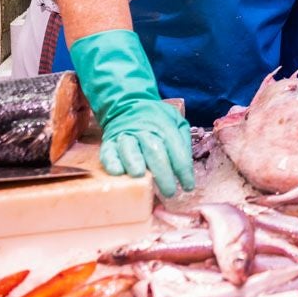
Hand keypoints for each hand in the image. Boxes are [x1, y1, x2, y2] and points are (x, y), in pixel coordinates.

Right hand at [68, 29, 194, 197]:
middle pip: (155, 151)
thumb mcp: (176, 122)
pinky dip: (112, 162)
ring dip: (135, 162)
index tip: (188, 187)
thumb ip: (183, 141)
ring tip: (140, 177)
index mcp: (165, 127)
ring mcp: (127, 136)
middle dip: (163, 173)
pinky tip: (117, 172)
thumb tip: (187, 166)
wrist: (129, 105)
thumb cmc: (157, 120)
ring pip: (131, 149)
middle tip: (169, 191)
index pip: (177, 150)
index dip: (183, 170)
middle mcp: (146, 131)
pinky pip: (109, 152)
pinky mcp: (110, 142)